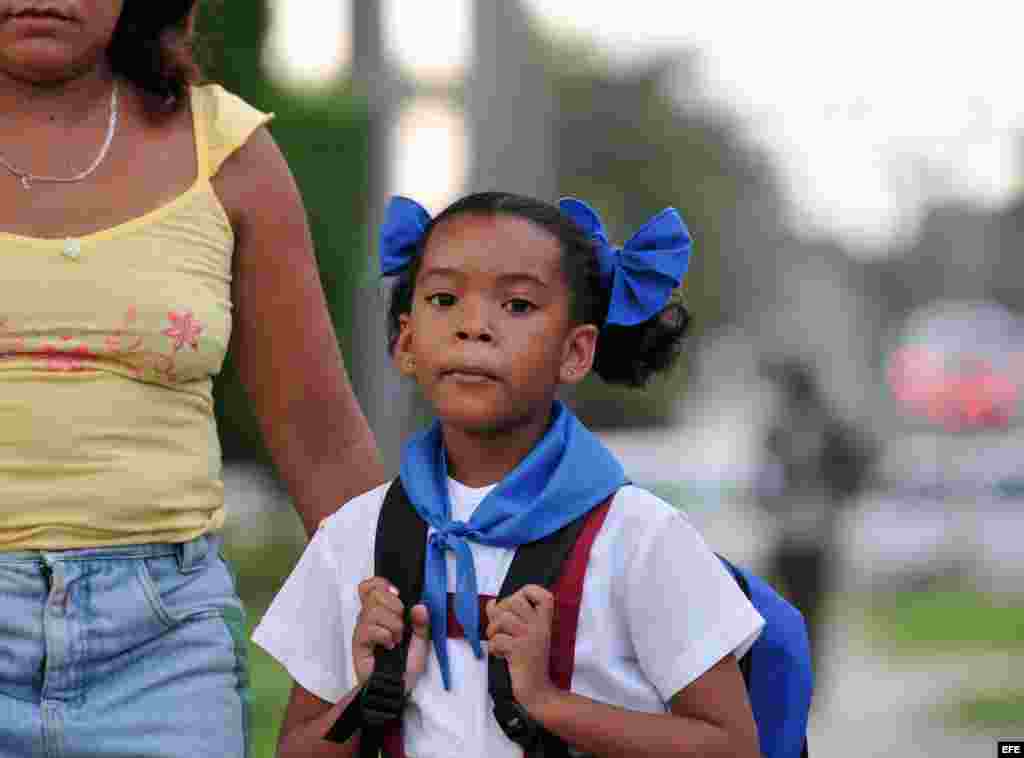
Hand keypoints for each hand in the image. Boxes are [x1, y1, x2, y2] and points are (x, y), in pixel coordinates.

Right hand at [353, 577, 430, 692]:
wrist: (399, 689)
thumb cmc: (406, 666)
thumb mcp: (421, 641)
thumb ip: (422, 622)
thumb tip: (420, 606)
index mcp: (383, 612)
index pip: (371, 586)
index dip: (381, 584)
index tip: (397, 594)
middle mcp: (370, 618)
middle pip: (375, 594)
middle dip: (395, 607)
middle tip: (401, 625)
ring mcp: (363, 630)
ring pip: (373, 610)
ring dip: (392, 624)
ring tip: (397, 639)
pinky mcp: (358, 643)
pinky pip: (368, 628)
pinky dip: (384, 635)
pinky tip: (389, 645)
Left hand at [485, 584, 558, 713]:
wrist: (538, 691)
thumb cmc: (530, 662)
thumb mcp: (527, 636)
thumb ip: (511, 617)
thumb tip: (491, 604)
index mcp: (545, 622)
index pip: (543, 594)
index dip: (527, 591)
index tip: (518, 602)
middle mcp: (540, 626)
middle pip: (514, 600)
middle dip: (500, 611)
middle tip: (500, 628)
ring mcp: (530, 637)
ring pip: (503, 618)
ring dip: (493, 630)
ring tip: (497, 641)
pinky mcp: (519, 651)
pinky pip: (497, 639)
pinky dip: (493, 647)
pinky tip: (500, 654)